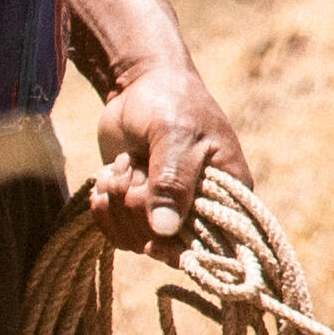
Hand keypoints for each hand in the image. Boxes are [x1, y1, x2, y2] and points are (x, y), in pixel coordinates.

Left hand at [92, 55, 248, 237]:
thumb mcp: (174, 134)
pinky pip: (118, 232)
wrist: (139, 85)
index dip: (181, 248)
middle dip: (137, 209)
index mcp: (229, 192)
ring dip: (116, 206)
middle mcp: (202, 207)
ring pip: (137, 239)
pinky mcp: (139, 208)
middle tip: (131, 167)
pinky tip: (104, 180)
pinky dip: (104, 210)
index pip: (214, 243)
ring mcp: (168, 209)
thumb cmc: (171, 102)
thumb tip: (164, 232)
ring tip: (119, 166)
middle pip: (166, 243)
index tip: (153, 242)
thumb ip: (171, 181)